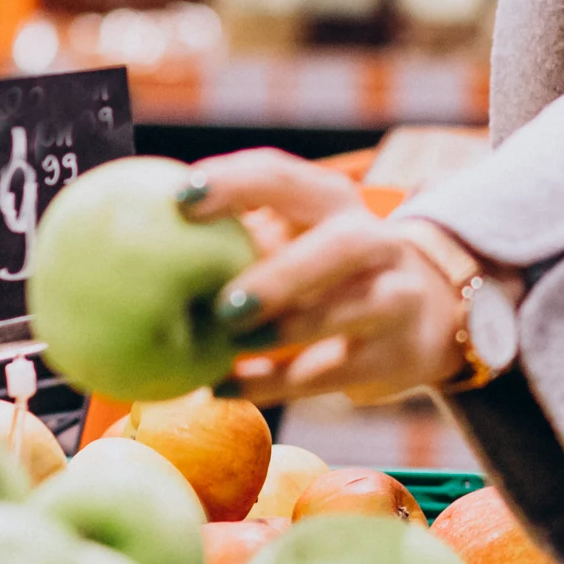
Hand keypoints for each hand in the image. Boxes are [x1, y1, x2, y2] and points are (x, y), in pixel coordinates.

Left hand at [187, 148, 475, 405]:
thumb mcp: (294, 239)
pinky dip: (277, 383)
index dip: (233, 183)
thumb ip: (237, 238)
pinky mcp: (396, 352)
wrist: (426, 313)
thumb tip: (137, 245)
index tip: (179, 200)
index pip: (282, 175)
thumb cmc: (325, 270)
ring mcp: (394, 296)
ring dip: (285, 331)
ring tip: (226, 351)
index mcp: (330, 200)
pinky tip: (226, 388)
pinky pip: (334, 371)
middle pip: (339, 246)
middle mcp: (373, 239)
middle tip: (224, 306)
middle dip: (282, 274)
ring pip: (348, 310)